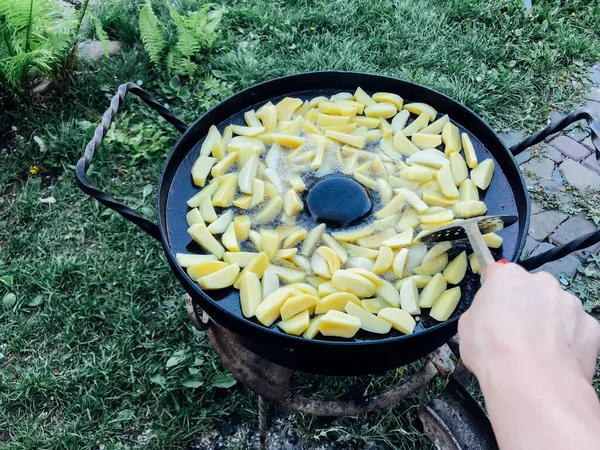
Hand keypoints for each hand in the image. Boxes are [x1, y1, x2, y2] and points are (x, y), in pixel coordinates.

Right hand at [458, 262, 599, 382]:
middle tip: (516, 334)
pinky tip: (557, 360)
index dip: (497, 296)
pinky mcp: (592, 327)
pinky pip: (578, 331)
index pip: (501, 276)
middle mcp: (543, 282)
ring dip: (550, 324)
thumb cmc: (490, 348)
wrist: (530, 381)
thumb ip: (483, 311)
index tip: (494, 313)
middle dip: (528, 307)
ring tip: (538, 352)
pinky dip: (570, 343)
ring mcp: (571, 304)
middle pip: (534, 290)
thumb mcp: (467, 325)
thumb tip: (492, 316)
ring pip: (559, 310)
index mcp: (509, 276)